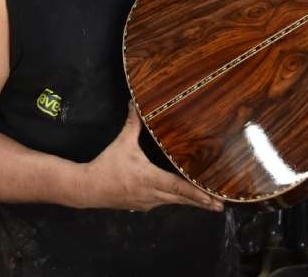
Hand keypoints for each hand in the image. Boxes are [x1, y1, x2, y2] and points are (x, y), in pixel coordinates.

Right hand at [78, 102, 223, 212]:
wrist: (87, 189)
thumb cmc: (107, 165)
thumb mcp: (122, 143)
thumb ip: (133, 123)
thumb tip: (135, 102)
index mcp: (150, 178)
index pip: (178, 187)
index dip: (197, 193)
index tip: (213, 199)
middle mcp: (152, 194)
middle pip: (182, 199)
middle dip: (202, 202)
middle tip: (220, 205)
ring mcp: (148, 202)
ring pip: (175, 202)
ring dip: (192, 202)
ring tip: (210, 203)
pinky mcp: (143, 205)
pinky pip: (164, 202)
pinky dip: (178, 200)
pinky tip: (185, 198)